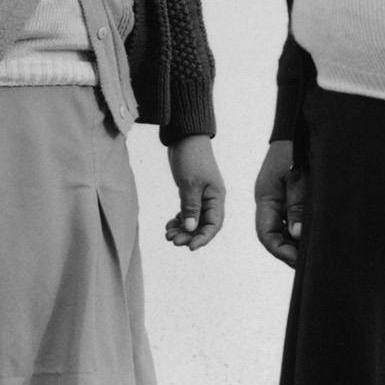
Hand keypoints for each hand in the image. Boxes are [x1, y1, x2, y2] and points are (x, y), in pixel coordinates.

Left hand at [164, 134, 224, 249]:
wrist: (184, 137)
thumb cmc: (191, 157)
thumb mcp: (190, 183)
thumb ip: (191, 207)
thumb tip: (190, 229)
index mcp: (217, 197)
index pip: (214, 225)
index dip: (203, 238)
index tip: (189, 247)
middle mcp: (211, 199)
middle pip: (203, 225)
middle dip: (188, 235)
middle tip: (172, 241)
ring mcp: (201, 196)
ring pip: (193, 220)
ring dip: (182, 229)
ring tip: (168, 234)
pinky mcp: (191, 192)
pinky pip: (187, 212)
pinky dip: (179, 220)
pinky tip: (169, 225)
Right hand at [252, 140, 305, 268]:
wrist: (299, 127)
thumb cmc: (298, 149)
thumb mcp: (299, 178)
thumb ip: (298, 206)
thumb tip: (297, 236)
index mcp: (266, 197)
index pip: (267, 235)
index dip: (282, 252)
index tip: (301, 262)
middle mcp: (270, 200)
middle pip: (275, 235)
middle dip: (291, 251)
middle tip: (312, 262)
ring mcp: (280, 197)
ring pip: (286, 228)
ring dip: (298, 241)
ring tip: (317, 251)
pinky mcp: (291, 194)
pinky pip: (294, 218)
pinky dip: (303, 229)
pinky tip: (317, 234)